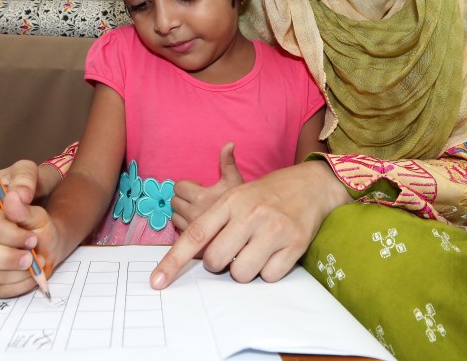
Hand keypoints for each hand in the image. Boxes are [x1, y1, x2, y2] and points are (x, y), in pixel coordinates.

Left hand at [150, 160, 351, 289]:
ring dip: (244, 270)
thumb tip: (193, 256)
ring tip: (255, 250)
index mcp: (230, 201)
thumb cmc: (265, 195)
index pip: (196, 235)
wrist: (309, 184)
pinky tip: (275, 252)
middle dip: (219, 263)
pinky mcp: (295, 244)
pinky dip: (269, 271)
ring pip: (241, 274)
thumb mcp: (235, 195)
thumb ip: (212, 221)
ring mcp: (274, 229)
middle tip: (233, 249)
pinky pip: (268, 277)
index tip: (157, 282)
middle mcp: (251, 214)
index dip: (173, 261)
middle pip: (216, 261)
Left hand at [172, 141, 243, 230]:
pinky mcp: (193, 243)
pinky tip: (199, 223)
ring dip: (182, 212)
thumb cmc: (244, 206)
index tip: (199, 187)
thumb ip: (228, 162)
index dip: (187, 185)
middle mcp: (193, 215)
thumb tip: (229, 143)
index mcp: (201, 197)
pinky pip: (178, 230)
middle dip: (183, 198)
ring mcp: (193, 230)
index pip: (178, 187)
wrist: (252, 232)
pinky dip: (184, 225)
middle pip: (174, 201)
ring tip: (198, 210)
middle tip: (198, 199)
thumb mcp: (236, 181)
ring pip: (174, 216)